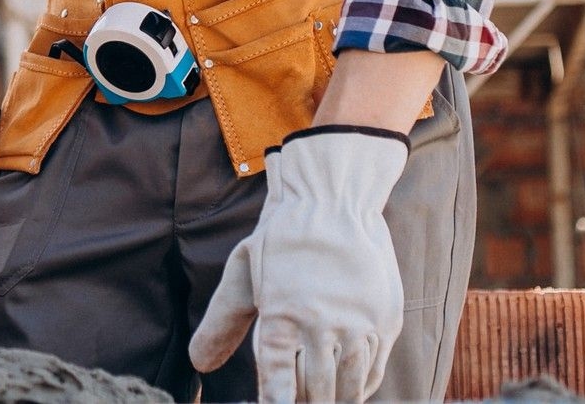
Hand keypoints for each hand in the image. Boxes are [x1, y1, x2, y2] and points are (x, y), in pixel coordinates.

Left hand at [189, 125, 408, 402]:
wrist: (333, 201)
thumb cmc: (281, 239)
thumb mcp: (244, 274)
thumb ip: (222, 322)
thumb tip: (198, 364)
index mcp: (281, 314)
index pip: (278, 381)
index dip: (276, 402)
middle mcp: (321, 323)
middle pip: (315, 390)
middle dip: (305, 403)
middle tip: (296, 403)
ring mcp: (358, 322)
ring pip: (349, 386)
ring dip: (334, 399)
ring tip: (322, 401)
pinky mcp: (386, 320)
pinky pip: (373, 369)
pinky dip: (360, 386)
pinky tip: (348, 389)